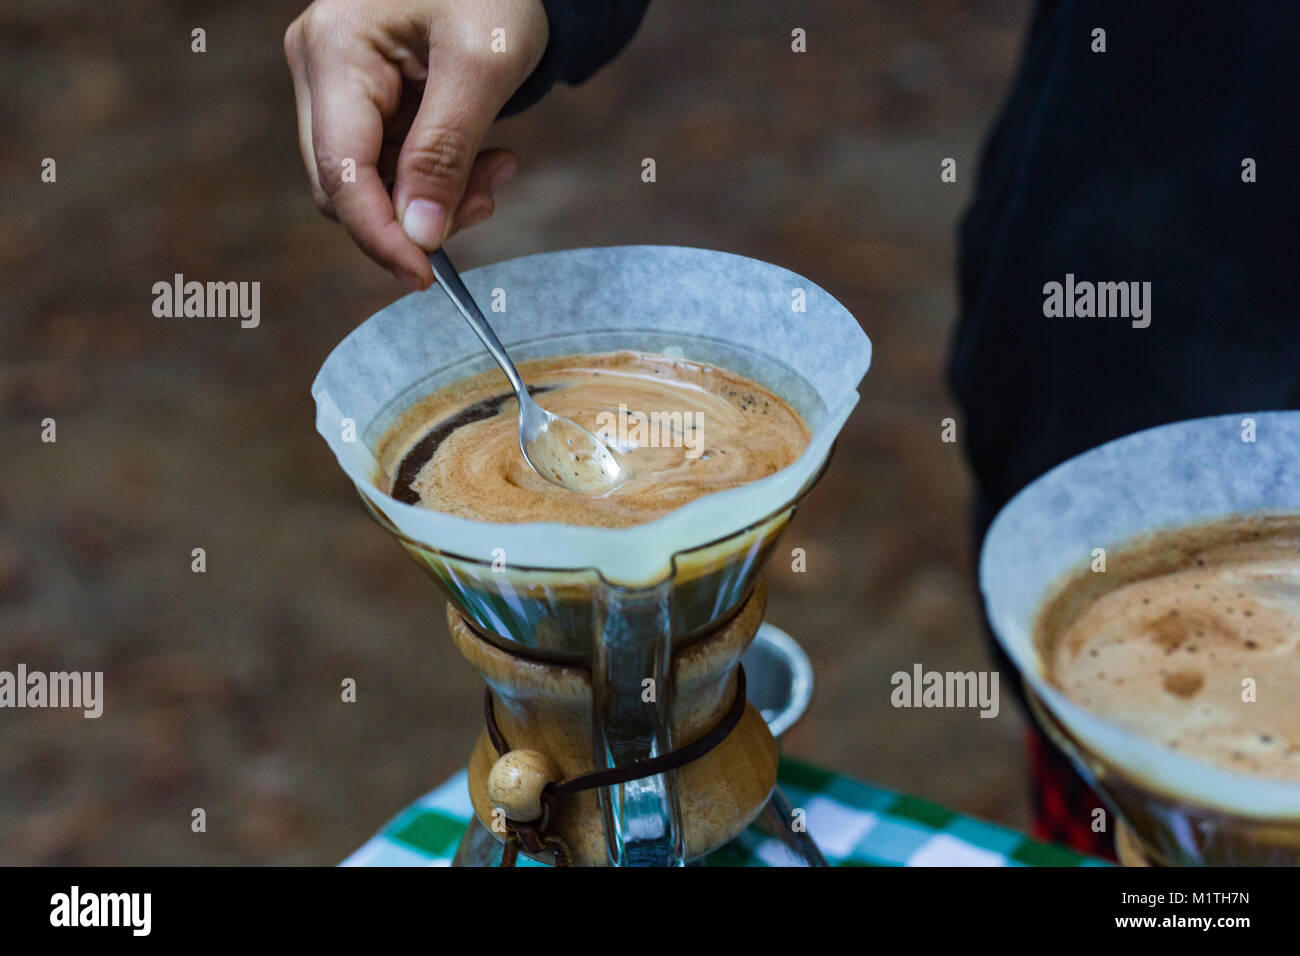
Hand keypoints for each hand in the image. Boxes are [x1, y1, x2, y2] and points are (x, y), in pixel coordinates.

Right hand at [284, 0, 548, 288]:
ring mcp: (332, 80)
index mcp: (335, 49)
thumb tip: (419, 236)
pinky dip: (434, 175)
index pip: (341, 174)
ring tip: (499, 169)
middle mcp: (316, 65)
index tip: (424, 277)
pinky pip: (385, 161)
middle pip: (345, 185)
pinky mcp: (358, 93)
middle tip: (489, 199)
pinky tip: (483, 157)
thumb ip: (447, 153)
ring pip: (367, 181)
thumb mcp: (483, 66)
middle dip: (415, 214)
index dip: (380, 236)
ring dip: (434, 196)